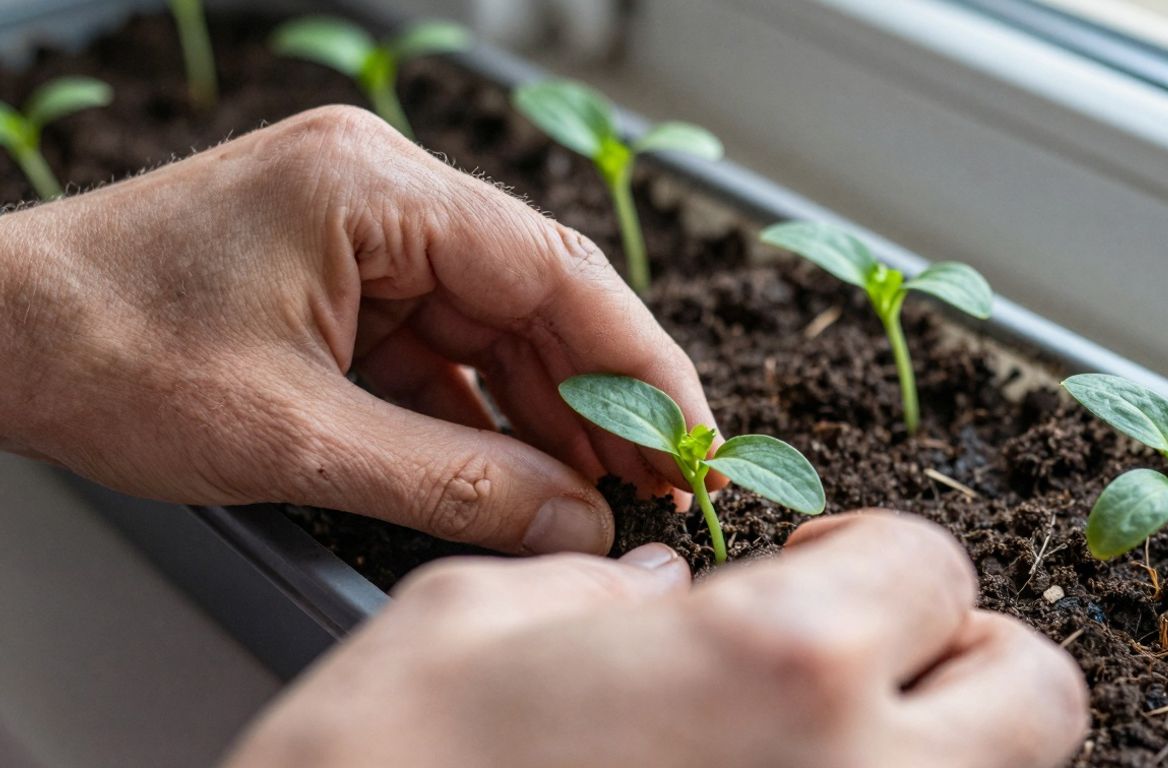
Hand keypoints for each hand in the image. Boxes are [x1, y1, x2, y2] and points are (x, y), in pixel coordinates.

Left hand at [0, 105, 716, 553]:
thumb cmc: (104, 352)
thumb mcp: (293, 436)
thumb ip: (452, 481)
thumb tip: (574, 522)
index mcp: (374, 189)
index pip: (551, 271)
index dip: (635, 362)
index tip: (689, 438)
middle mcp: (383, 192)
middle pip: (533, 295)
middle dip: (597, 395)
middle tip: (658, 482)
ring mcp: (364, 233)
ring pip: (493, 326)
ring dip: (543, 412)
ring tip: (601, 492)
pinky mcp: (344, 278)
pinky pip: (440, 347)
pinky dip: (480, 412)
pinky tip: (521, 470)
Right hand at [225, 513, 1087, 767]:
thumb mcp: (471, 626)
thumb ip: (590, 589)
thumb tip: (643, 595)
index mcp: (778, 662)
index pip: (926, 565)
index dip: (870, 551)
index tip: (822, 563)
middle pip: (1033, 695)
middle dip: (967, 658)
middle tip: (871, 656)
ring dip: (940, 752)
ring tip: (828, 741)